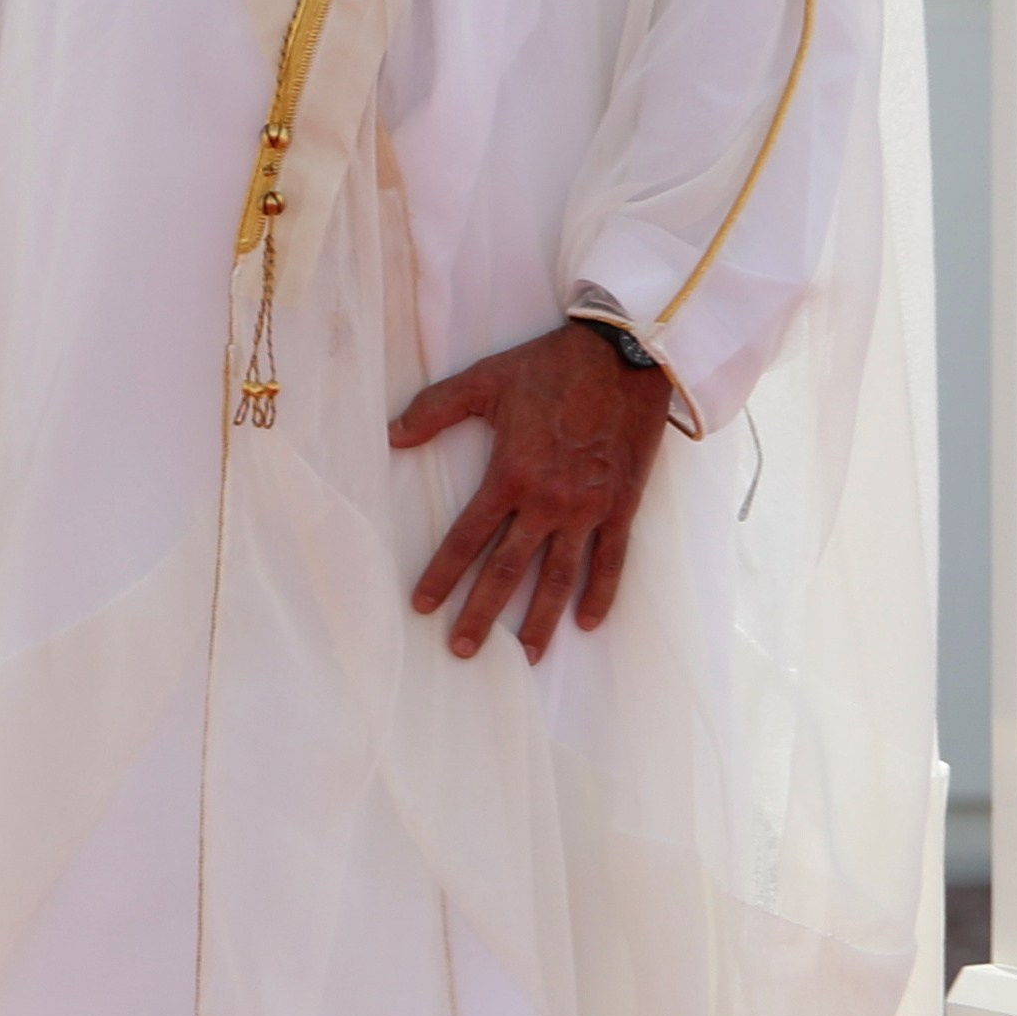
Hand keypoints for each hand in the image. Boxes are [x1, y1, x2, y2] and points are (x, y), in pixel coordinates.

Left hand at [394, 322, 676, 660]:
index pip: (467, 538)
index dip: (443, 575)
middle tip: (462, 651)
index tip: (422, 606)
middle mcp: (548, 503)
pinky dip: (601, 594)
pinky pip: (612, 561)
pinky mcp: (622, 508)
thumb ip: (434, 410)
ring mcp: (588, 509)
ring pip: (560, 577)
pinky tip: (588, 623)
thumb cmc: (549, 368)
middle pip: (508, 571)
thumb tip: (390, 436)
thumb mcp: (483, 382)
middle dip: (483, 614)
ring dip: (542, 619)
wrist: (626, 359)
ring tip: (527, 656)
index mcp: (510, 476)